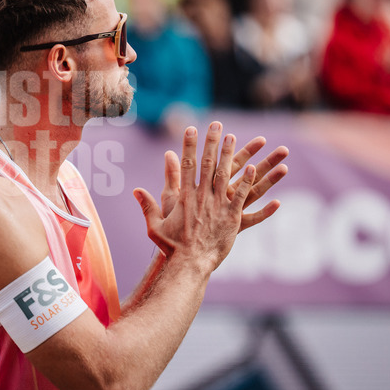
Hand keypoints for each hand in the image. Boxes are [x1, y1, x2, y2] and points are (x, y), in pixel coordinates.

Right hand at [133, 122, 261, 271]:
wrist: (190, 265)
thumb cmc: (171, 248)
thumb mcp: (155, 225)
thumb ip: (147, 205)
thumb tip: (135, 190)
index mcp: (185, 197)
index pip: (187, 165)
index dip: (189, 146)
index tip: (191, 129)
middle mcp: (202, 197)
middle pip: (207, 164)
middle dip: (211, 142)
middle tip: (216, 125)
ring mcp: (218, 206)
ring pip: (225, 175)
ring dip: (230, 155)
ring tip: (233, 137)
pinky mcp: (232, 217)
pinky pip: (242, 196)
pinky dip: (248, 181)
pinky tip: (254, 167)